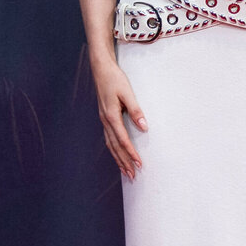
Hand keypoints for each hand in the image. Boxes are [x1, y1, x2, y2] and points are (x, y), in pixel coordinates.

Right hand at [93, 56, 146, 179]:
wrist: (101, 69)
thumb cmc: (115, 80)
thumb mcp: (127, 93)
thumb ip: (136, 110)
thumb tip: (144, 127)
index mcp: (111, 116)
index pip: (123, 140)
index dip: (131, 153)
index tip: (139, 164)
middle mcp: (106, 121)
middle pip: (115, 147)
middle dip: (124, 162)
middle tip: (133, 176)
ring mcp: (104, 120)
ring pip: (111, 145)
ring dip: (118, 159)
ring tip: (126, 172)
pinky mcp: (105, 118)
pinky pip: (109, 139)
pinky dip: (114, 150)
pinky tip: (118, 155)